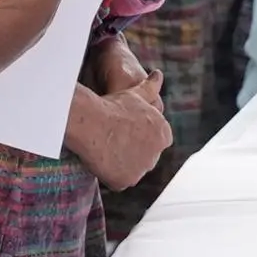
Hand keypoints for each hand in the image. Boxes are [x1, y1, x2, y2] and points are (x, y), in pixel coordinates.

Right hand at [64, 74, 172, 188]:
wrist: (92, 122)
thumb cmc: (113, 105)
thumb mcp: (135, 94)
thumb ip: (150, 88)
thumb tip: (158, 74)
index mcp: (164, 134)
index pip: (156, 141)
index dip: (139, 137)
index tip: (125, 131)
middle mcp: (157, 154)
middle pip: (144, 158)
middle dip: (131, 152)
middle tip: (112, 140)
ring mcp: (141, 170)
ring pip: (131, 171)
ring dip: (121, 165)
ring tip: (105, 149)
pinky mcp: (126, 182)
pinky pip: (118, 182)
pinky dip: (110, 176)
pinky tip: (100, 161)